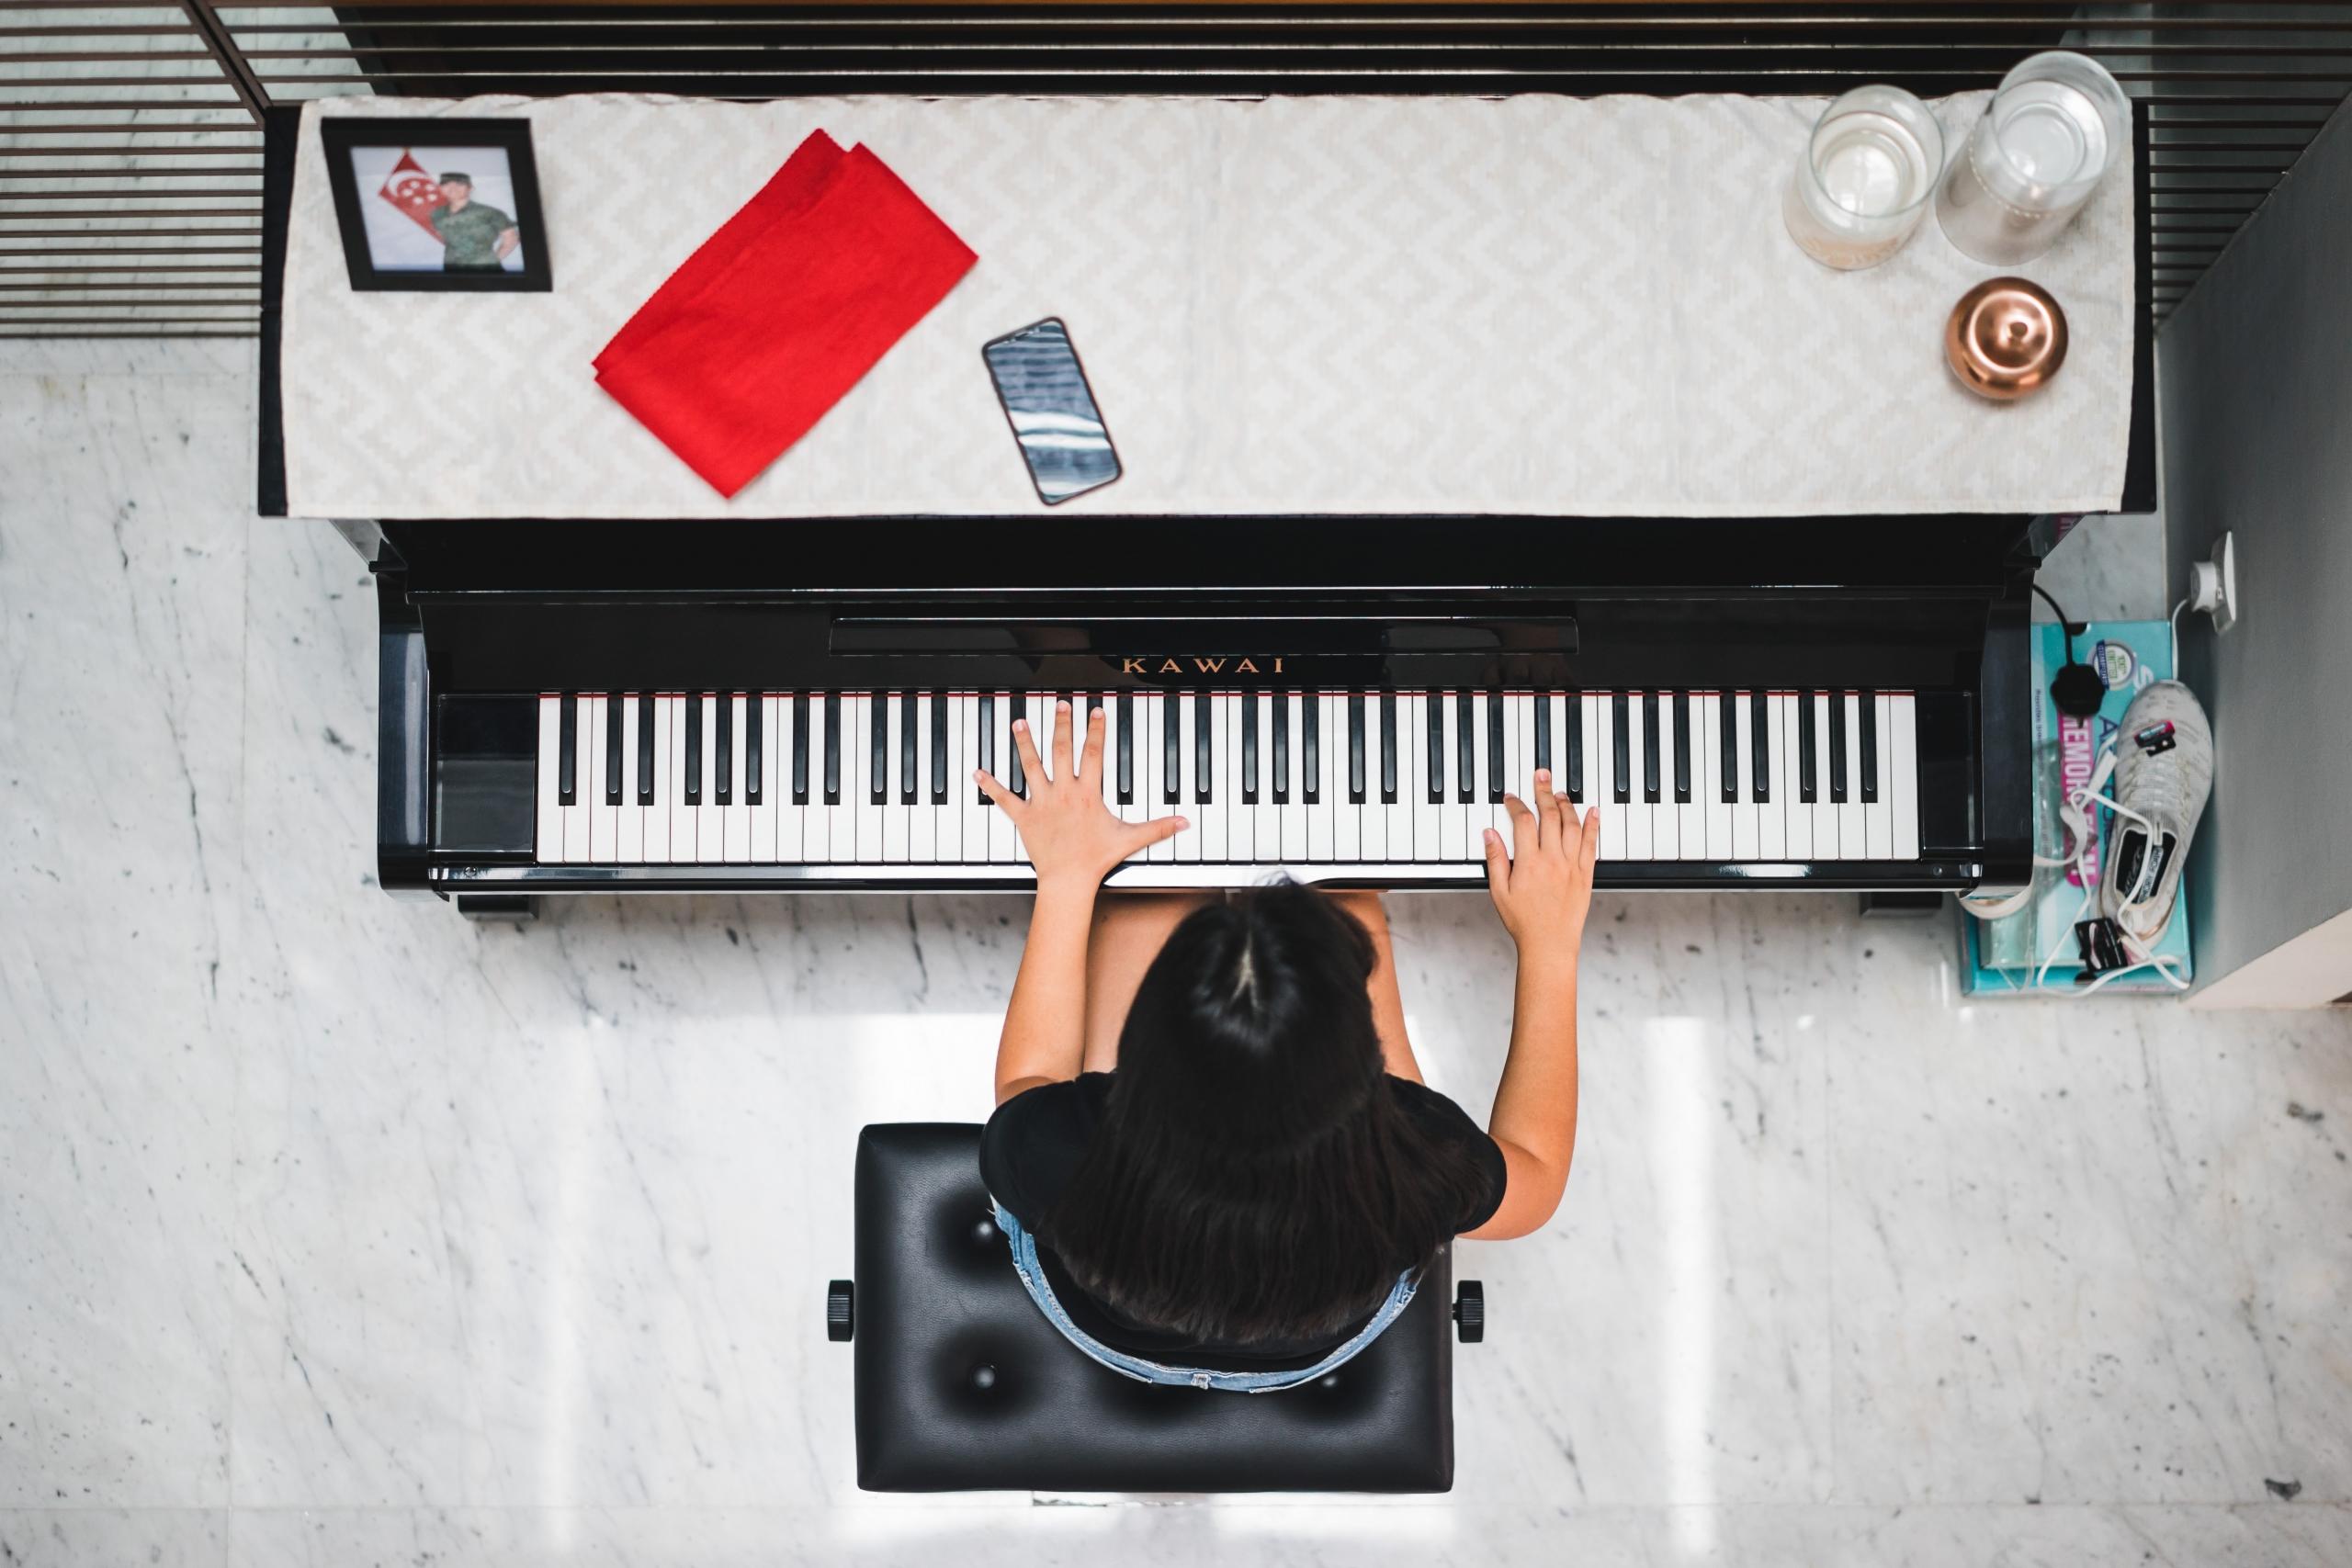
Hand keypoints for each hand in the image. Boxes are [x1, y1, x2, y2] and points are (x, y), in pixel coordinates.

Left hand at [976, 701, 1187, 887]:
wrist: (1068, 881)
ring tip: (1019, 723)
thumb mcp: (1130, 839)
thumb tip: (1185, 822)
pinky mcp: (1024, 817)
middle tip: (1060, 704)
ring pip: (1031, 767)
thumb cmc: (1097, 859)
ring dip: (1024, 743)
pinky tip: (977, 771)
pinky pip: (1003, 798)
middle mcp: (1063, 792)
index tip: (1095, 710)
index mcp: (1088, 793)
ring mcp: (1042, 803)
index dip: (1095, 730)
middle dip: (1062, 725)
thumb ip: (1159, 828)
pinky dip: (989, 785)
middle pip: (1061, 751)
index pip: (1093, 754)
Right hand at [1482, 768, 1598, 962]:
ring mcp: (1572, 865)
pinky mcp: (1586, 874)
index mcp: (1529, 862)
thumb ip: (1495, 859)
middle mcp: (1553, 860)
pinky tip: (1593, 811)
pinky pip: (1591, 843)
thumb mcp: (1499, 891)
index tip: (1512, 798)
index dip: (1516, 805)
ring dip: (1566, 804)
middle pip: (1550, 815)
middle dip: (1543, 792)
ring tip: (1560, 792)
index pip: (1523, 822)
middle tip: (1541, 776)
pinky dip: (1593, 824)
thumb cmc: (1523, 922)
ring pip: (1571, 825)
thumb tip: (1490, 833)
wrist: (1550, 945)